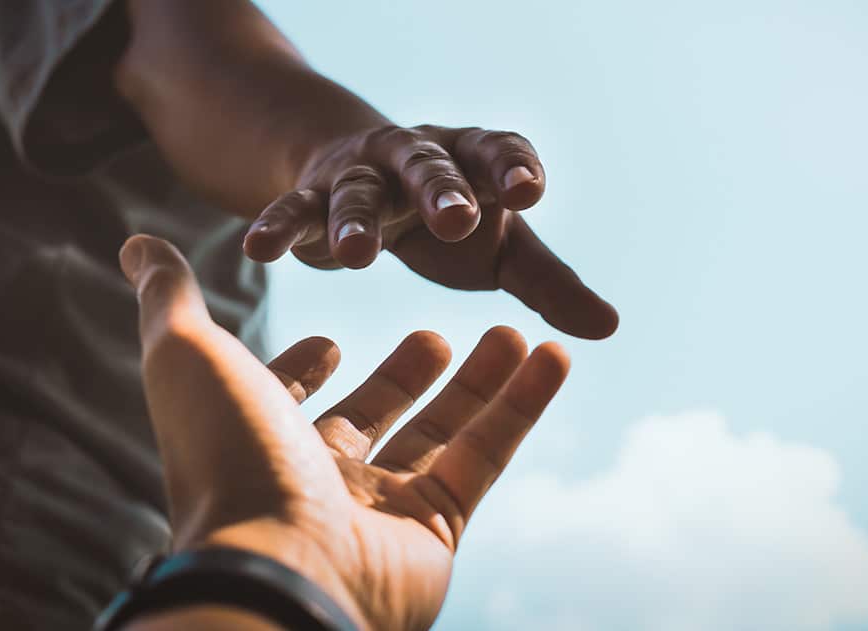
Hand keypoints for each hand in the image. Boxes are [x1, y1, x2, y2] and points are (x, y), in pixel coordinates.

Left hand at [119, 234, 570, 629]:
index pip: (286, 401)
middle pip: (373, 415)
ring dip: (480, 381)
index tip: (331, 341)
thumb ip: (169, 298)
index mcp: (258, 440)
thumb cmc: (228, 457)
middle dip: (404, 376)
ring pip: (441, 434)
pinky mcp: (436, 528)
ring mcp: (379, 508)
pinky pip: (485, 456)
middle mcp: (317, 478)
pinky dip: (522, 405)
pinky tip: (552, 355)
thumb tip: (136, 242)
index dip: (305, 371)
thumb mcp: (188, 356)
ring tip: (514, 330)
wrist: (279, 565)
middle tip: (436, 336)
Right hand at [241, 125, 618, 339]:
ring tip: (356, 257)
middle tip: (457, 219)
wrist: (366, 180)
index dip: (512, 168)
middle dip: (442, 191)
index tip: (529, 190)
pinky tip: (258, 248)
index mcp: (474, 163)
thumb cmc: (450, 220)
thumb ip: (549, 284)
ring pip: (358, 192)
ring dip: (355, 219)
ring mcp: (362, 176)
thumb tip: (608, 328)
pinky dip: (277, 226)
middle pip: (430, 167)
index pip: (498, 153)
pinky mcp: (313, 196)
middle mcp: (418, 159)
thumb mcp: (502, 248)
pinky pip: (293, 210)